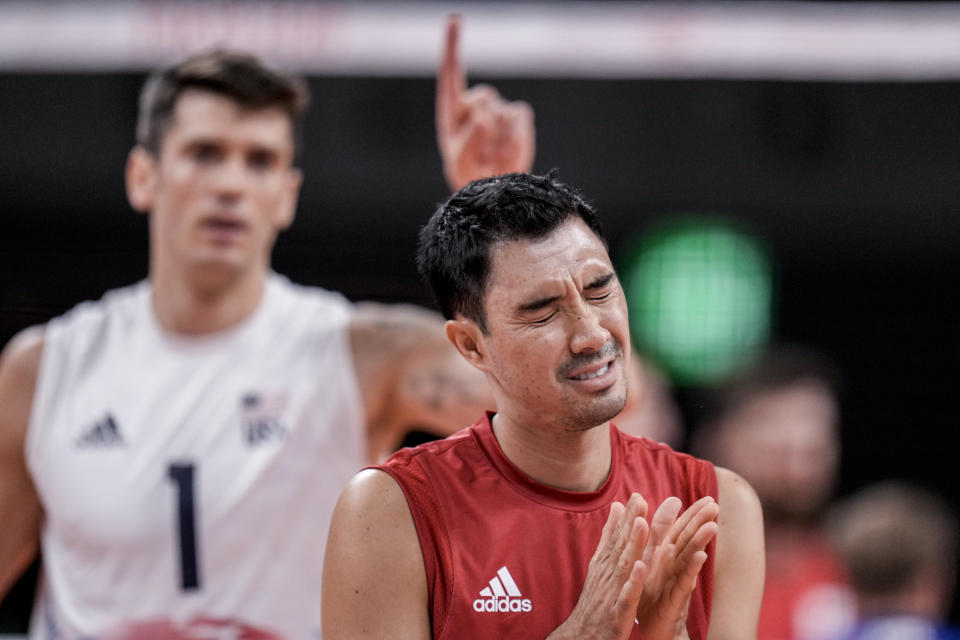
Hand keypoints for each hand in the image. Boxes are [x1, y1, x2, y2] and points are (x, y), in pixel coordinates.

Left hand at [436, 14, 534, 190]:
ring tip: (492, 159)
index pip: (451, 72)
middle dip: (482, 127)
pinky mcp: (519, 117)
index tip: (454, 19)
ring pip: (501, 113)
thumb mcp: (459, 164)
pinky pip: (520, 118)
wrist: (495, 190)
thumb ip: (466, 143)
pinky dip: (515, 138)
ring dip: (497, 141)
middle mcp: (475, 104)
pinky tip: (508, 154)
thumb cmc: (469, 174)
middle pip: (481, 97)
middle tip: (479, 155)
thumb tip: (482, 119)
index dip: (452, 45)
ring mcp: (499, 109)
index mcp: (452, 109)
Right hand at [548, 494, 649, 639]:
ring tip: (641, 524)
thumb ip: (609, 535)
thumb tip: (616, 507)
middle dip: (630, 522)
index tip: (637, 495)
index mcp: (605, 563)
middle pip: (619, 545)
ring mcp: (611, 592)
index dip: (627, 516)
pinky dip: (633, 582)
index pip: (616, 536)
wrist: (582, 636)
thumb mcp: (600, 563)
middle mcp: (606, 574)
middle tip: (639, 500)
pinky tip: (641, 568)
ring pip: (623, 565)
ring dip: (632, 545)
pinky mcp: (617, 612)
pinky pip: (627, 595)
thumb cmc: (596, 600)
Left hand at [635, 497, 718, 639]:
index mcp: (668, 556)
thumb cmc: (653, 593)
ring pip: (690, 560)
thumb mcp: (653, 561)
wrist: (652, 629)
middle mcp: (677, 567)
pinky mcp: (675, 599)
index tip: (709, 497)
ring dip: (700, 543)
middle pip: (690, 541)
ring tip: (712, 526)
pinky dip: (691, 570)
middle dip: (701, 523)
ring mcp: (678, 582)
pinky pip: (684, 583)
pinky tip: (701, 557)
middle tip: (715, 505)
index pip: (682, 530)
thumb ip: (660, 534)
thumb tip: (667, 506)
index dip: (694, 514)